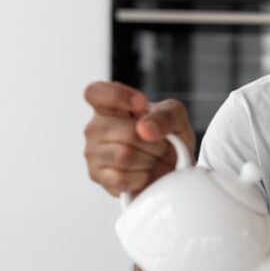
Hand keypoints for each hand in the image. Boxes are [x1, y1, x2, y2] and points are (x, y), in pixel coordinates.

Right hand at [82, 81, 195, 196]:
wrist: (171, 170)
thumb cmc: (168, 139)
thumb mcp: (176, 117)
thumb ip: (166, 115)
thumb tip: (145, 128)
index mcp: (110, 106)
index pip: (95, 93)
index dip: (118, 97)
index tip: (142, 104)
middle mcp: (96, 127)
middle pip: (127, 132)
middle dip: (154, 142)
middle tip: (161, 145)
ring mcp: (93, 153)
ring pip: (124, 156)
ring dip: (149, 160)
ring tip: (152, 158)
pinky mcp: (97, 176)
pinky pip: (122, 177)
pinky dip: (142, 177)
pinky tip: (143, 173)